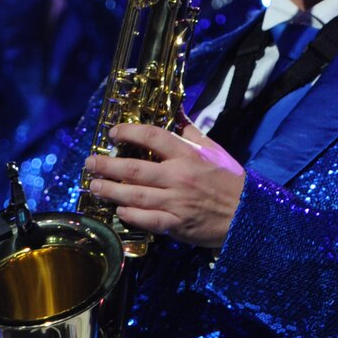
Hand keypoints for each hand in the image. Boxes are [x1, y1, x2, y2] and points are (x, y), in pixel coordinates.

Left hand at [86, 119, 244, 248]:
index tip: (112, 133)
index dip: (128, 132)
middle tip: (89, 164)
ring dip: (110, 190)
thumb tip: (176, 112)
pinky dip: (129, 214)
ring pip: (134, 195)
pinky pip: (146, 219)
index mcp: (188, 155)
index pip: (152, 137)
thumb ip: (191, 132)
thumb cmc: (230, 182)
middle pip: (133, 169)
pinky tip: (118, 209)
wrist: (248, 216)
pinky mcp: (176, 225)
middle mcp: (178, 177)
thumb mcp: (214, 150)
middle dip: (106, 166)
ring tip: (94, 187)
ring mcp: (176, 202)